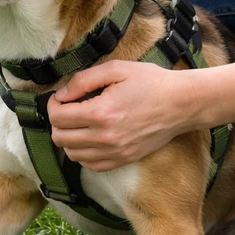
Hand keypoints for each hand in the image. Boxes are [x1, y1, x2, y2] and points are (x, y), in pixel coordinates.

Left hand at [47, 61, 194, 171]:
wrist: (182, 104)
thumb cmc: (152, 83)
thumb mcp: (116, 69)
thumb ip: (83, 80)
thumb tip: (62, 93)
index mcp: (101, 112)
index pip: (57, 117)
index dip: (53, 104)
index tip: (62, 97)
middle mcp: (105, 137)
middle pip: (60, 138)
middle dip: (58, 121)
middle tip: (69, 109)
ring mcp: (114, 152)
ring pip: (72, 154)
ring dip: (69, 138)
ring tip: (79, 123)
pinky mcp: (123, 160)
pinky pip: (90, 165)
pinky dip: (83, 153)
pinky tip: (90, 138)